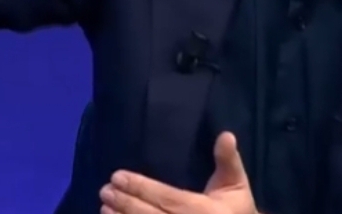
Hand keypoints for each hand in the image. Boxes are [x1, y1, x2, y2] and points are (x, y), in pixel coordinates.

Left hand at [101, 132, 255, 213]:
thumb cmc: (237, 211)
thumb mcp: (236, 185)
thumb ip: (228, 160)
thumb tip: (225, 135)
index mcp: (201, 210)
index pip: (165, 197)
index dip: (140, 187)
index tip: (117, 176)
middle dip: (125, 203)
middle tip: (104, 191)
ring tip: (104, 208)